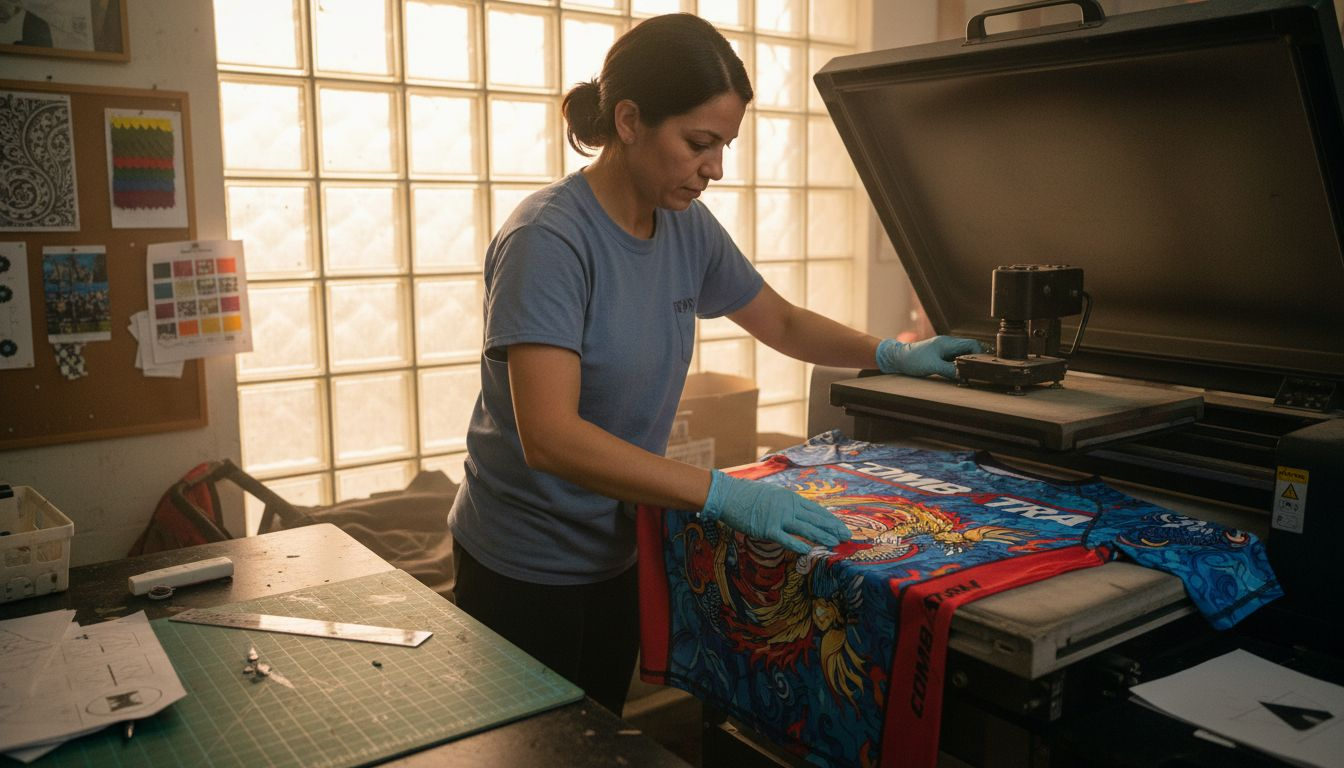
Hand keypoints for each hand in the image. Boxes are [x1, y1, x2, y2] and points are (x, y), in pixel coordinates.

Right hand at [700, 470, 850, 553]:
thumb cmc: (747, 495)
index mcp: (790, 498)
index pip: (816, 510)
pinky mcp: (767, 528)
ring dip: (822, 537)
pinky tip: (810, 551)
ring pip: (806, 529)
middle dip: (833, 528)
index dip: (830, 519)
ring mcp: (778, 517)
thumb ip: (785, 503)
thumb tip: (796, 511)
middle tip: (847, 536)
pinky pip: (786, 539)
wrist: (728, 495)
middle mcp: (788, 506)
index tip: (841, 526)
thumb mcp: (771, 494)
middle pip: (815, 519)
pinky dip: (798, 545)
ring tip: (835, 543)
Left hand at [876, 336, 981, 378]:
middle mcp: (947, 345)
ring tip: (967, 375)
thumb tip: (964, 375)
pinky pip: (953, 361)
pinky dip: (957, 367)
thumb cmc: (913, 359)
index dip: (979, 354)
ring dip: (965, 365)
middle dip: (974, 360)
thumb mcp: (933, 366)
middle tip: (976, 372)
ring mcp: (944, 350)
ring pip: (961, 356)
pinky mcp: (939, 357)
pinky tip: (957, 375)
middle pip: (969, 350)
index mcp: (948, 343)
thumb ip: (950, 370)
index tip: (981, 365)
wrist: (898, 358)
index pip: (972, 344)